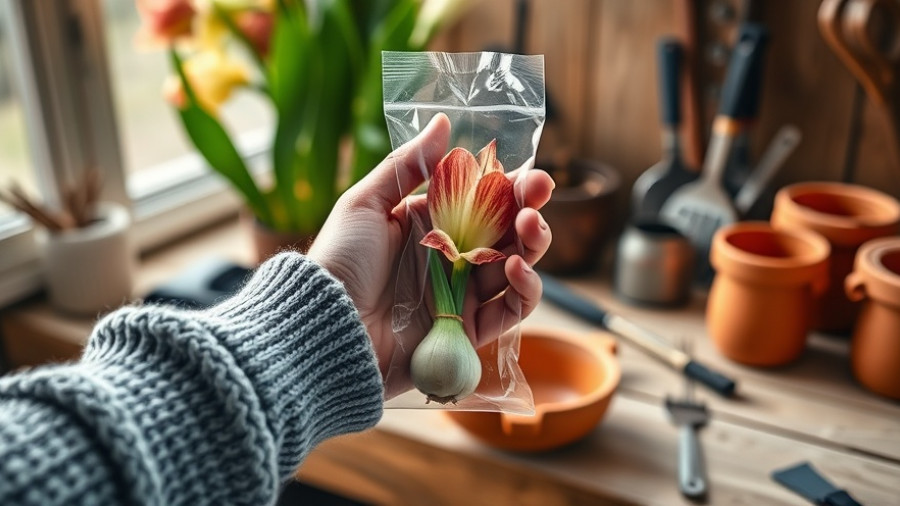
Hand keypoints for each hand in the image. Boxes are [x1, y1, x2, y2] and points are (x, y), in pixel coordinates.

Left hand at [307, 114, 553, 397]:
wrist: (329, 323)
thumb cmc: (340, 259)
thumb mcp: (366, 203)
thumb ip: (408, 165)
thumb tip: (442, 121)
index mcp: (431, 223)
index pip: (483, 200)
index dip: (511, 186)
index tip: (530, 173)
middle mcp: (452, 256)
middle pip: (507, 232)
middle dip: (529, 209)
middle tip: (538, 192)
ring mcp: (462, 293)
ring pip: (518, 267)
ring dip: (533, 244)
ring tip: (528, 226)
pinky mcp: (468, 329)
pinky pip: (510, 310)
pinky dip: (525, 289)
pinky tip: (516, 267)